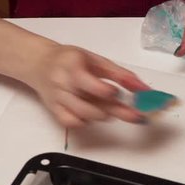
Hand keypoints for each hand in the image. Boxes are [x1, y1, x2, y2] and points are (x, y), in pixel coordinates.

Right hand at [26, 44, 149, 127]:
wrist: (40, 64)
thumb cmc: (71, 61)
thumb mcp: (97, 60)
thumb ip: (121, 74)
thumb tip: (144, 90)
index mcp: (72, 65)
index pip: (87, 83)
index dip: (105, 91)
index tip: (118, 93)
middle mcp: (62, 84)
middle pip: (88, 104)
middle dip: (116, 111)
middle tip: (135, 115)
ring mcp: (57, 99)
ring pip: (81, 116)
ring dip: (102, 116)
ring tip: (111, 111)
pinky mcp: (55, 111)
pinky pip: (71, 123)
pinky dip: (85, 122)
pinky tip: (92, 116)